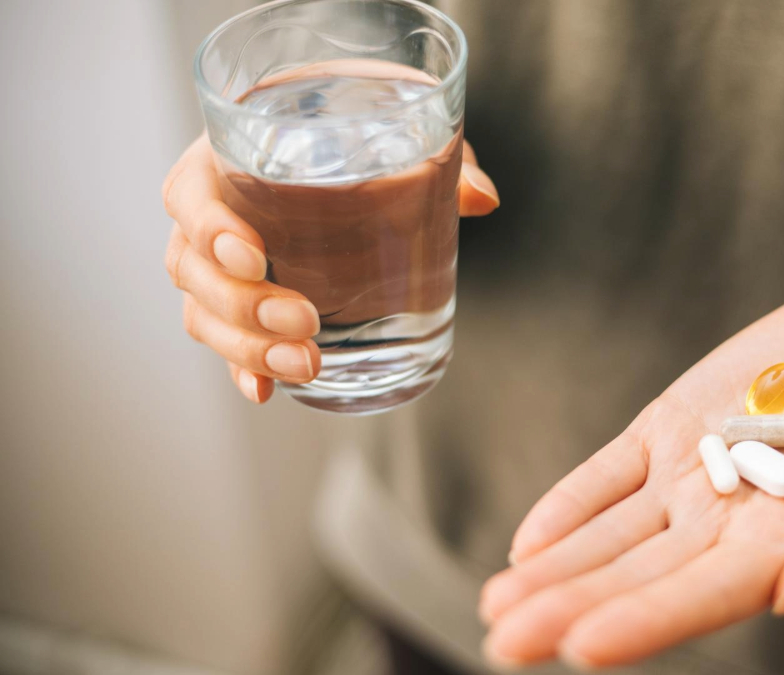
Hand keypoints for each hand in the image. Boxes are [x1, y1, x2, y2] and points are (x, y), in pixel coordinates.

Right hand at [161, 135, 498, 401]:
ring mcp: (223, 261)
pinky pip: (227, 340)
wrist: (354, 136)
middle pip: (192, 269)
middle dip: (243, 306)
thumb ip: (437, 157)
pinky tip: (266, 391)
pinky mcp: (247, 298)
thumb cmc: (361, 123)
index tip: (255, 257)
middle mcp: (215, 210)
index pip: (188, 195)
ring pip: (205, 312)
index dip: (210, 229)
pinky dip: (243, 369)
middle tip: (305, 320)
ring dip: (248, 347)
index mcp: (229, 155)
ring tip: (307, 364)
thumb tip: (482, 199)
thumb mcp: (398, 125)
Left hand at [479, 288, 783, 668]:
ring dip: (557, 569)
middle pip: (641, 576)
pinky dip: (571, 502)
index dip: (646, 619)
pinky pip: (610, 472)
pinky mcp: (668, 430)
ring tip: (499, 607)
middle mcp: (727, 525)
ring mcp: (690, 477)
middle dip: (575, 609)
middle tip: (506, 642)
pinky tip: (529, 542)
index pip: (705, 595)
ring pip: (613, 534)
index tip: (583, 645)